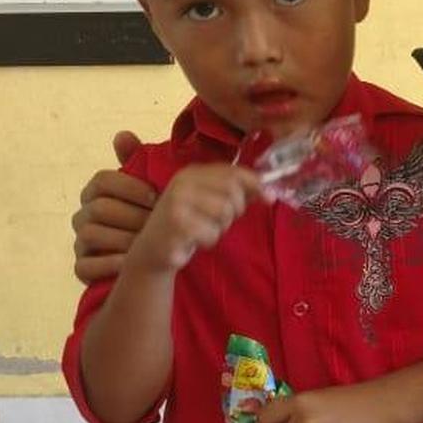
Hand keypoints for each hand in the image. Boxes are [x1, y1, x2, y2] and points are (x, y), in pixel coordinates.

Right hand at [73, 131, 154, 284]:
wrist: (148, 261)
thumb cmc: (147, 219)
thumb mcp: (147, 191)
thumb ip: (137, 163)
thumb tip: (122, 135)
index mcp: (96, 193)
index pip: (102, 180)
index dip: (129, 187)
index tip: (155, 197)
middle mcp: (83, 215)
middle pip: (100, 208)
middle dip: (133, 216)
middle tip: (159, 224)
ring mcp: (80, 242)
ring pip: (92, 235)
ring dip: (124, 239)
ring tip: (149, 244)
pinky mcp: (82, 268)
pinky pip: (85, 266)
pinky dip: (108, 264)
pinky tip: (130, 263)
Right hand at [126, 163, 262, 276]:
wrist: (152, 251)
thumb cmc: (188, 225)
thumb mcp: (210, 203)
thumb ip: (238, 193)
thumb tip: (270, 193)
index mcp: (192, 172)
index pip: (233, 172)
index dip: (255, 184)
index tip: (269, 198)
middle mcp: (183, 182)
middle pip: (232, 191)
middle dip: (235, 211)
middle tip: (220, 221)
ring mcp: (176, 202)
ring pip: (224, 212)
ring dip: (220, 228)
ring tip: (203, 230)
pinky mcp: (175, 224)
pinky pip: (211, 232)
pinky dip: (208, 241)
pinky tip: (193, 240)